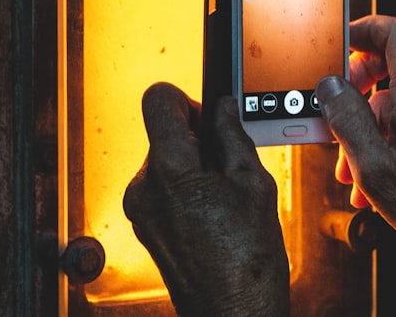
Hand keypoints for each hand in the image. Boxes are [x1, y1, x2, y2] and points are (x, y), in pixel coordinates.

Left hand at [123, 82, 288, 316]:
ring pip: (165, 163)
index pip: (158, 100)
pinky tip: (212, 214)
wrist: (234, 316)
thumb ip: (234, 136)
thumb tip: (225, 108)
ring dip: (192, 168)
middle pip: (164, 134)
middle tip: (229, 166)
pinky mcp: (145, 227)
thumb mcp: (254, 185)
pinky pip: (161, 190)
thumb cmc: (247, 263)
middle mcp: (144, 186)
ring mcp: (141, 209)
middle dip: (196, 140)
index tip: (207, 113)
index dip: (187, 99)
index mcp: (170, 168)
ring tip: (225, 198)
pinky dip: (184, 191)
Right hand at [316, 15, 395, 315]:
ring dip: (374, 113)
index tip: (345, 42)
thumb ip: (347, 118)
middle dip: (364, 76)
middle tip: (341, 98)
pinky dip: (394, 129)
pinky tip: (378, 169)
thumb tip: (330, 87)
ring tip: (353, 153)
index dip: (368, 29)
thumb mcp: (374, 166)